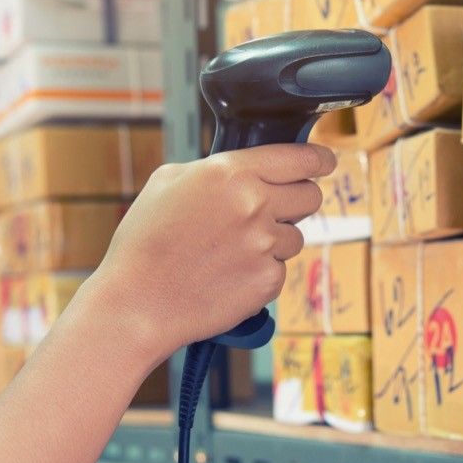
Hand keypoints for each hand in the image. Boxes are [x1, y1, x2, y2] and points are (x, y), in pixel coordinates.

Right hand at [82, 143, 335, 365]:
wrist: (136, 303)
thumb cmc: (144, 241)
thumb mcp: (168, 181)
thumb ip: (215, 169)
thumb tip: (244, 170)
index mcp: (232, 173)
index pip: (300, 160)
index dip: (318, 160)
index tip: (325, 162)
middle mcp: (256, 205)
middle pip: (311, 197)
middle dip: (298, 200)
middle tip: (277, 209)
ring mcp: (265, 245)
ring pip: (295, 236)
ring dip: (275, 240)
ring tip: (232, 251)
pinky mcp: (269, 282)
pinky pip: (279, 269)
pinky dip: (260, 272)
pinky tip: (227, 275)